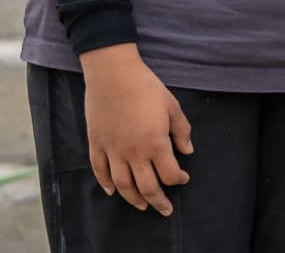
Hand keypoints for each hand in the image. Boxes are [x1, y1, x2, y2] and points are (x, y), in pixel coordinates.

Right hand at [77, 44, 191, 214]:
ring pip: (122, 185)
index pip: (169, 174)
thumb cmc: (146, 88)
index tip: (183, 178)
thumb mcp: (172, 107)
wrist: (113, 75)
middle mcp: (133, 152)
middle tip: (165, 210)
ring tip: (142, 205)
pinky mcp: (97, 144)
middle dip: (158, 201)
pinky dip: (106, 184)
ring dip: (133, 199)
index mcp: (155, 144)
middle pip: (146, 187)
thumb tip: (187, 151)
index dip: (178, 179)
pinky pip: (100, 171)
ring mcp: (112, 150)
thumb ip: (181, 131)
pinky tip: (112, 191)